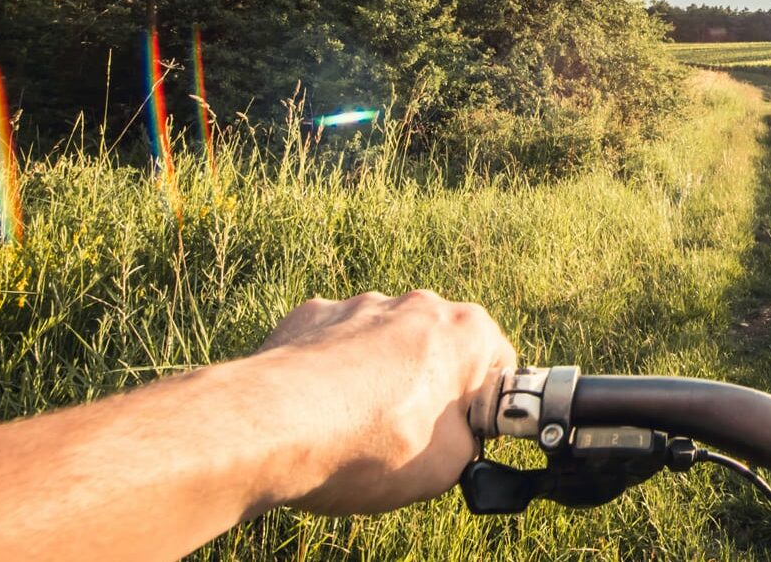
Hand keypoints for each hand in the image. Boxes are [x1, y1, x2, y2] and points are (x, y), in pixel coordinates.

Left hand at [252, 290, 516, 514]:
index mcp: (467, 332)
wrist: (271, 428)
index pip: (498, 365)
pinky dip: (333, 371)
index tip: (462, 436)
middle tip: (408, 436)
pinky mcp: (310, 315)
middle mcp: (418, 305)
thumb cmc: (369, 443)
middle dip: (429, 386)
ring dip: (379, 377)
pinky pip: (335, 344)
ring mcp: (360, 305)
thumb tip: (454, 442)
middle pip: (438, 349)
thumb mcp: (449, 466)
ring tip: (355, 427)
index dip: (483, 407)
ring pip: (384, 344)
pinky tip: (318, 410)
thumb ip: (466, 442)